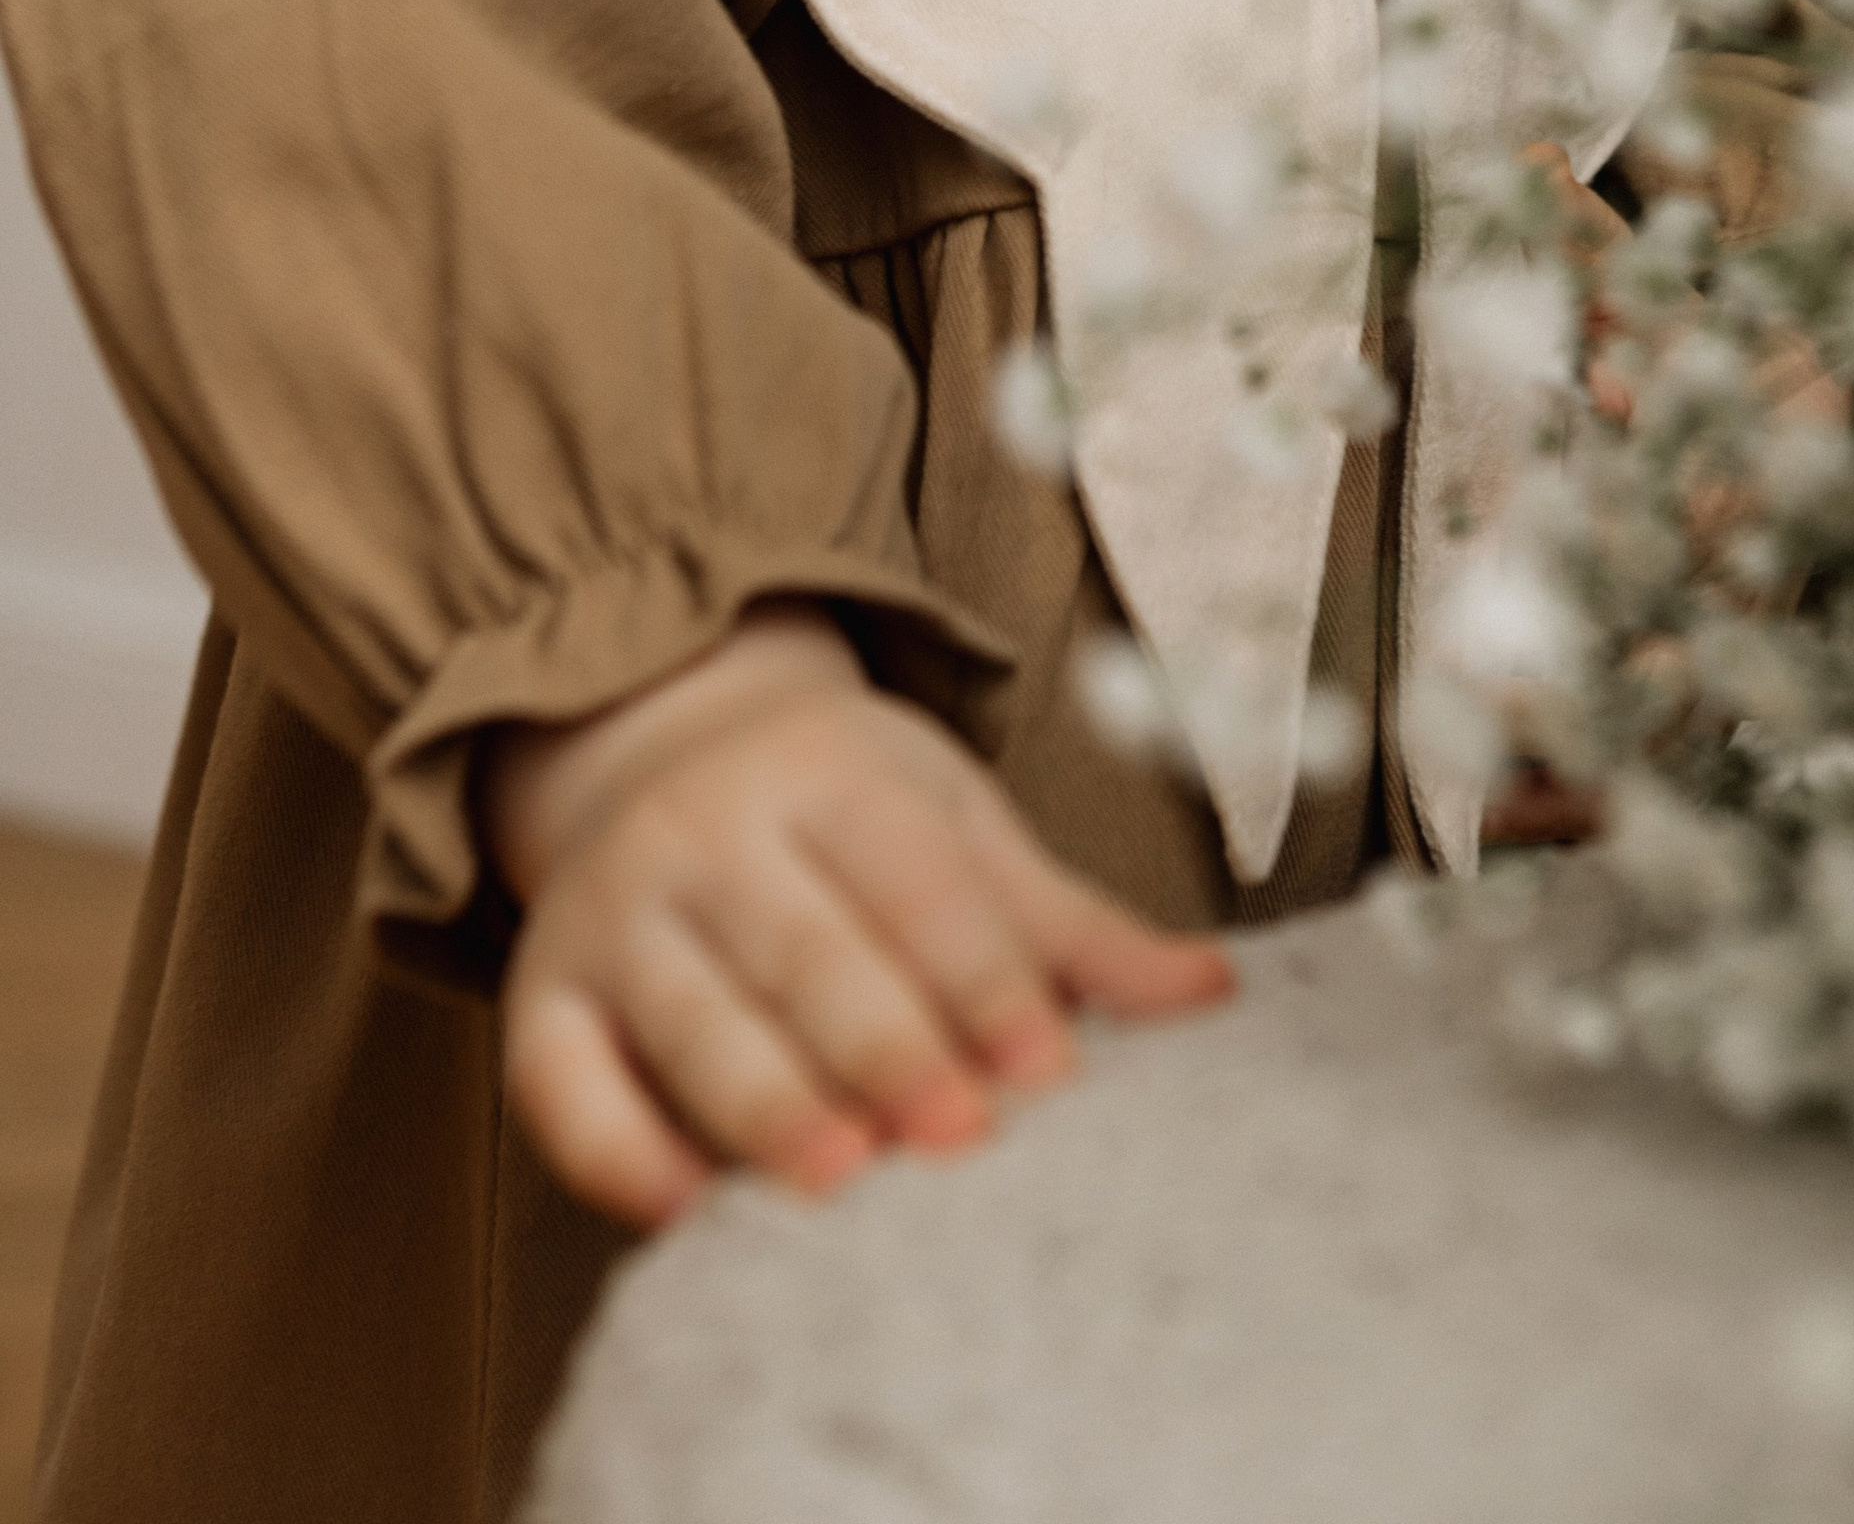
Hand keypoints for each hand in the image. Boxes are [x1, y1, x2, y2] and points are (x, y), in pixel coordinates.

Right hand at [484, 606, 1231, 1229]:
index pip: (915, 879)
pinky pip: (559, 1076)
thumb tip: (1213, 993)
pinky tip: (681, 1207)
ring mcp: (619, 908)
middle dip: (887, 1046)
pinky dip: (611, 1146)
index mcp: (833, 773)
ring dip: (765, 1100)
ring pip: (691, 1013)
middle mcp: (714, 828)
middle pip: (806, 947)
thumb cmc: (844, 809)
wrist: (659, 741)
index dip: (984, 977)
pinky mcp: (543, 992)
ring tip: (840, 1177)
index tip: (1050, 1073)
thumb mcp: (959, 823)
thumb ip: (1068, 923)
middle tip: (960, 1139)